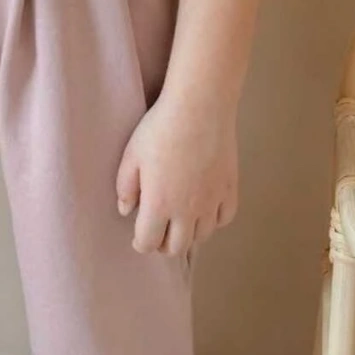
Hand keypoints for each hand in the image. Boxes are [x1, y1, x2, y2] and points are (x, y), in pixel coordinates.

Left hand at [115, 89, 238, 256]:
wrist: (199, 107)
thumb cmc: (159, 129)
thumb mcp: (131, 156)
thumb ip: (126, 187)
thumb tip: (126, 210)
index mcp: (159, 205)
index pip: (148, 243)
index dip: (140, 243)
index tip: (138, 236)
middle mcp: (187, 211)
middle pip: (177, 248)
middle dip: (164, 245)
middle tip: (158, 231)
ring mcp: (212, 202)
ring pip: (202, 236)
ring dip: (188, 234)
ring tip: (180, 221)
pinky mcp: (229, 188)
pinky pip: (225, 218)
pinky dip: (214, 221)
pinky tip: (206, 210)